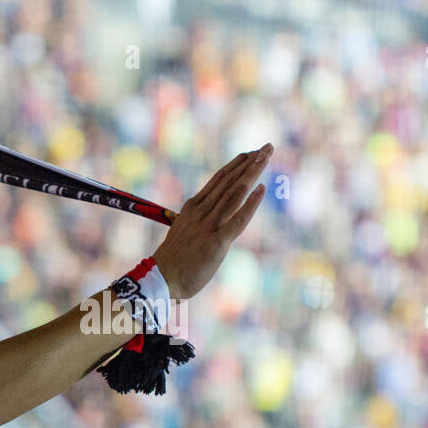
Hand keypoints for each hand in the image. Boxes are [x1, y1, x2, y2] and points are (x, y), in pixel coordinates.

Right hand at [153, 144, 271, 300]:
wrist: (160, 280)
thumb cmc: (172, 261)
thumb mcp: (183, 233)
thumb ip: (197, 222)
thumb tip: (209, 218)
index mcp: (193, 208)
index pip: (218, 180)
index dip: (236, 165)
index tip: (250, 154)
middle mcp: (201, 212)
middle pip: (229, 181)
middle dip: (249, 163)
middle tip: (266, 147)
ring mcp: (208, 226)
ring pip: (234, 194)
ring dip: (251, 173)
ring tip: (265, 156)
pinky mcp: (216, 243)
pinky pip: (237, 220)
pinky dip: (250, 204)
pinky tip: (262, 189)